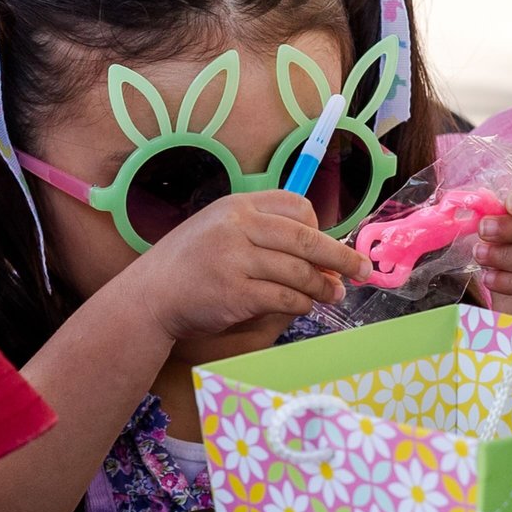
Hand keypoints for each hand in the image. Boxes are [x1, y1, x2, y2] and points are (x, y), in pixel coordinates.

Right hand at [126, 190, 364, 341]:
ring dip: (324, 286)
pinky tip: (307, 306)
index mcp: (237, 205)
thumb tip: (320, 255)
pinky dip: (302, 303)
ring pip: (299, 272)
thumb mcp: (220, 231)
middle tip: (362, 270)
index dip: (319, 227)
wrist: (149, 296)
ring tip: (335, 295)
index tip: (328, 247)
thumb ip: (263, 234)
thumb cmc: (189, 265)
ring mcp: (235, 260)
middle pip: (306, 239)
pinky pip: (284, 297)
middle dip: (341, 257)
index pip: (296, 206)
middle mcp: (237, 227)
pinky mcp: (235, 293)